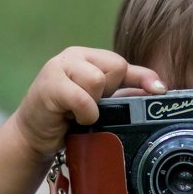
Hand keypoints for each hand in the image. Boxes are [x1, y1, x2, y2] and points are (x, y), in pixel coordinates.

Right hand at [13, 46, 165, 157]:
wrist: (32, 136)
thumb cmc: (67, 119)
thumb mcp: (100, 104)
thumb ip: (125, 92)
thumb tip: (158, 90)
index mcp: (88, 58)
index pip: (123, 62)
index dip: (143, 77)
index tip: (160, 91)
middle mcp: (74, 56)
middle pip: (115, 66)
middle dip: (110, 93)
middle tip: (93, 108)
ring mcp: (59, 67)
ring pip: (98, 80)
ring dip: (95, 105)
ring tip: (81, 114)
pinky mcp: (49, 84)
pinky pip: (82, 98)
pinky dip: (84, 113)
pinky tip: (72, 119)